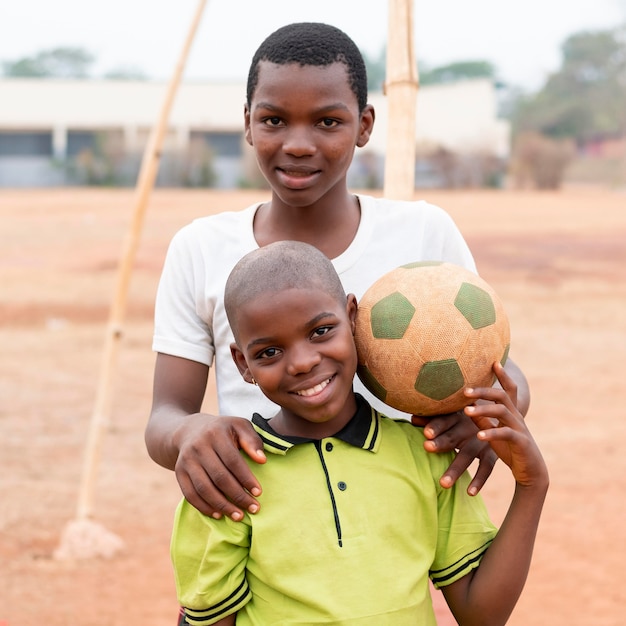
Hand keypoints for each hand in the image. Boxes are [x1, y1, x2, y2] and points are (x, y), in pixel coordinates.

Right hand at [174, 413, 266, 519]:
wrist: (190, 431)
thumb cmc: (222, 430)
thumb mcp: (239, 426)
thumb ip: (252, 440)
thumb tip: (262, 460)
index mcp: (215, 434)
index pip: (233, 461)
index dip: (246, 478)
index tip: (258, 492)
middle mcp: (198, 447)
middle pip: (219, 477)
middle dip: (238, 496)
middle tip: (253, 508)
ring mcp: (186, 461)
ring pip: (204, 488)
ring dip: (222, 505)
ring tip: (238, 516)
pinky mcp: (179, 472)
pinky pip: (190, 494)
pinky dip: (204, 507)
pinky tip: (219, 514)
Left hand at [412, 411, 497, 494]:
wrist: (495, 415)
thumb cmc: (461, 419)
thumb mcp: (449, 416)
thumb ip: (432, 420)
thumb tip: (413, 419)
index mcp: (455, 416)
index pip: (443, 420)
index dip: (435, 426)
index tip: (426, 434)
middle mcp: (468, 427)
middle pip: (452, 436)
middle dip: (440, 443)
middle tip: (427, 448)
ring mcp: (481, 440)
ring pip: (467, 455)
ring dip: (455, 469)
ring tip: (443, 484)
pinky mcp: (491, 453)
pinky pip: (486, 468)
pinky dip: (479, 480)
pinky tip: (470, 493)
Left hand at [464, 362, 547, 488]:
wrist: (531, 472)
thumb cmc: (510, 449)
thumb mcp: (492, 432)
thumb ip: (482, 420)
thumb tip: (466, 407)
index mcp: (510, 412)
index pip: (508, 389)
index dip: (502, 375)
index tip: (494, 362)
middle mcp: (516, 416)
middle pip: (502, 395)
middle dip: (484, 390)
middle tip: (465, 390)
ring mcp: (520, 428)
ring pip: (502, 411)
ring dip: (483, 409)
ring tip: (466, 411)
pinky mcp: (521, 442)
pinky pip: (506, 433)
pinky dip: (492, 433)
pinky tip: (478, 435)